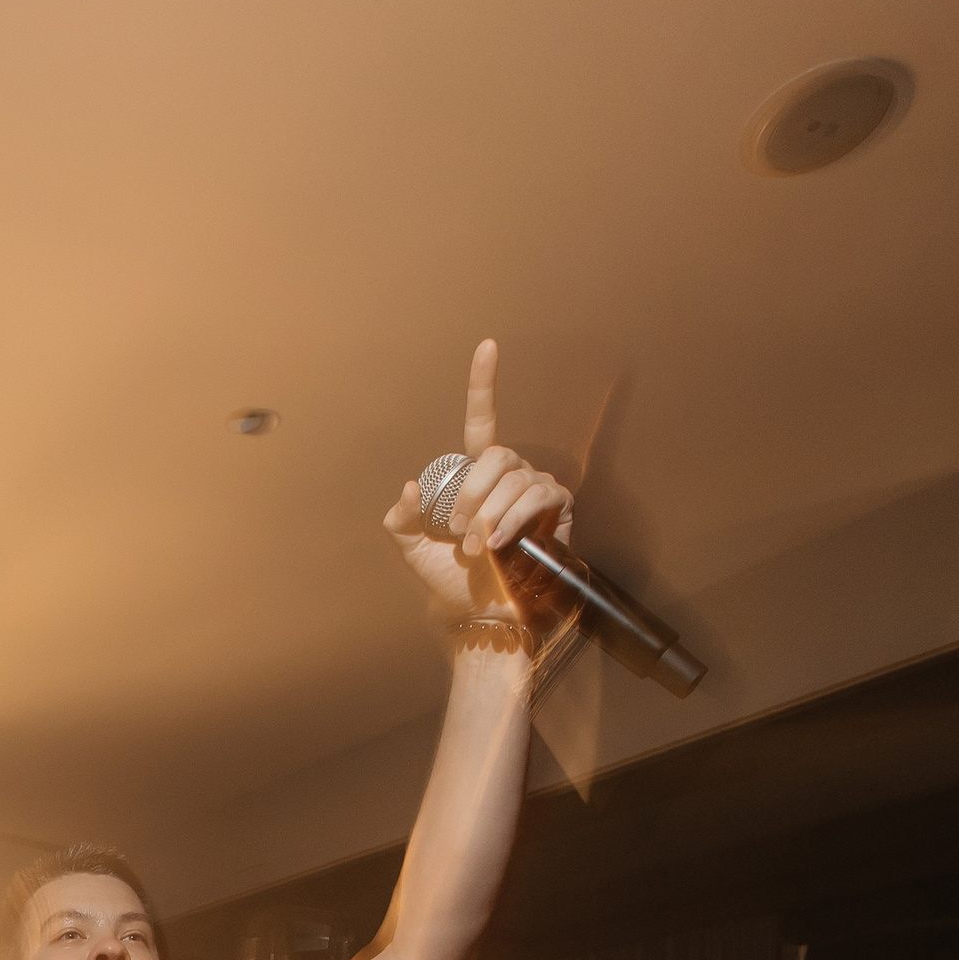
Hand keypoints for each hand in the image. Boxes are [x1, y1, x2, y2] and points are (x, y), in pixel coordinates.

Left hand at [384, 340, 573, 627]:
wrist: (484, 614)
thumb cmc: (453, 581)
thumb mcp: (413, 549)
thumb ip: (402, 518)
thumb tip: (412, 484)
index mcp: (475, 473)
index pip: (481, 419)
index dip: (484, 383)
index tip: (487, 345)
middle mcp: (508, 472)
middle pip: (494, 455)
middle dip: (471, 494)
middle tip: (460, 532)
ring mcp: (535, 486)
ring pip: (513, 478)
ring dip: (489, 516)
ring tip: (476, 549)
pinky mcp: (557, 506)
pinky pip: (536, 495)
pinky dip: (512, 520)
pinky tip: (498, 544)